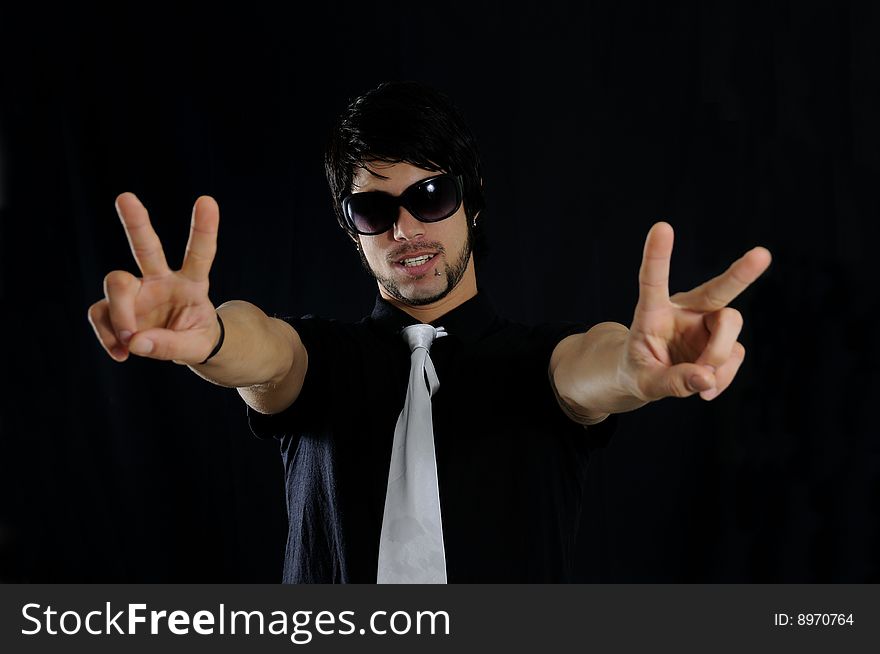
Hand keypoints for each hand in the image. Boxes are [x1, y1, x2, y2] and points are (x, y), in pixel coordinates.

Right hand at [87, 193, 221, 364]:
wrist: (181, 345)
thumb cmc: (195, 337)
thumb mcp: (196, 346)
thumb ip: (170, 345)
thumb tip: (135, 341)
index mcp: (192, 283)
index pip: (199, 253)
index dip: (203, 229)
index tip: (207, 200)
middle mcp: (161, 279)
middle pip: (146, 246)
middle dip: (136, 222)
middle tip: (126, 197)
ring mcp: (137, 291)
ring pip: (116, 283)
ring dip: (120, 315)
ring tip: (130, 342)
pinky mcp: (116, 306)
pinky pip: (101, 314)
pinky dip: (107, 336)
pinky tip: (121, 352)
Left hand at [621, 222, 771, 401]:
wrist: (649, 376)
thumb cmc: (636, 370)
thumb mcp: (643, 382)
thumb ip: (671, 382)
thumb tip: (705, 378)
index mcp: (653, 311)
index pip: (654, 281)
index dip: (658, 256)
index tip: (662, 227)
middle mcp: (685, 311)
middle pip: (717, 290)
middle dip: (740, 274)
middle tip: (762, 254)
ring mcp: (708, 325)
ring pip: (730, 328)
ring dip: (718, 358)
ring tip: (698, 382)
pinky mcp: (725, 343)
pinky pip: (735, 357)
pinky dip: (722, 378)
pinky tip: (705, 390)